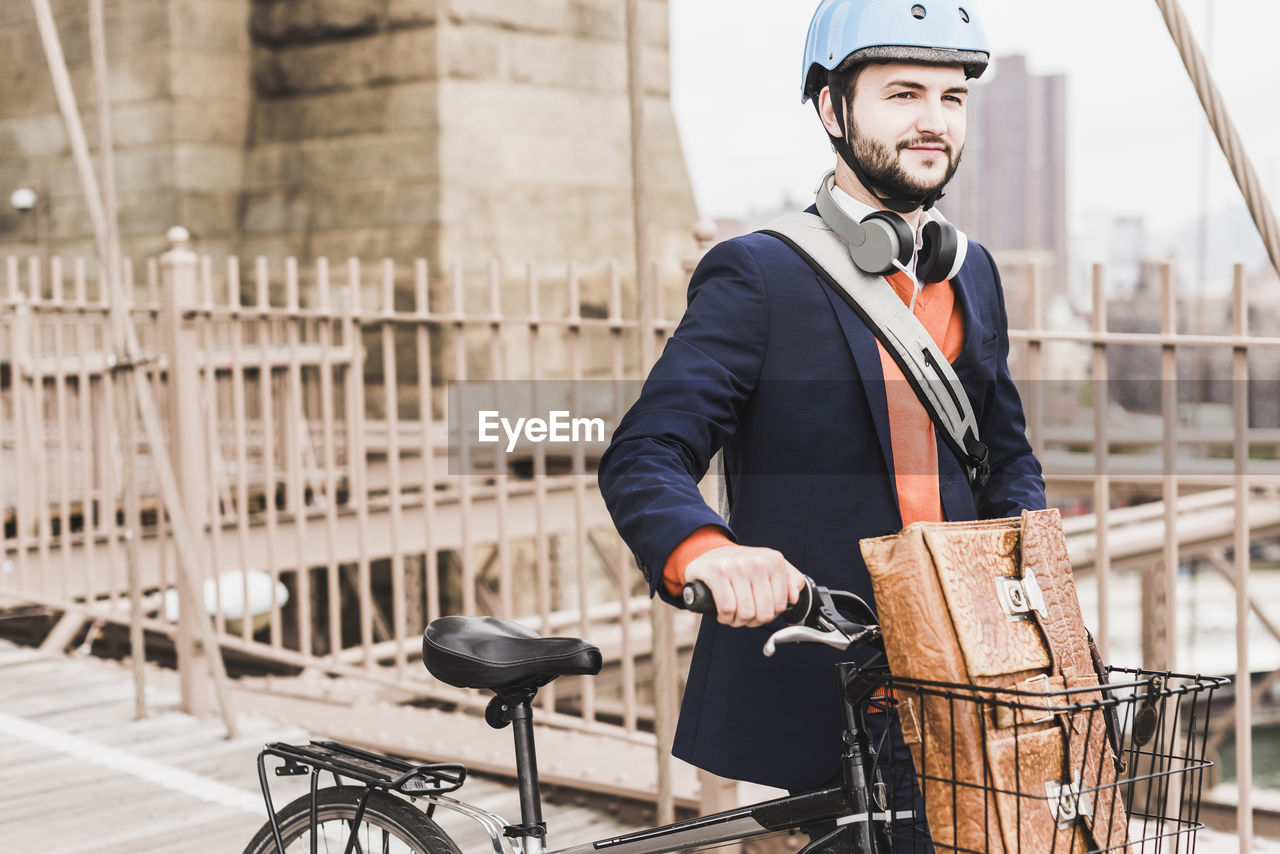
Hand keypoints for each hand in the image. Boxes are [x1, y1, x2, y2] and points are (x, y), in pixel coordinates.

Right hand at [684, 545, 805, 627]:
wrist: (709, 552)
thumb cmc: (741, 564)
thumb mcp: (770, 566)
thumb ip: (790, 580)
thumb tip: (794, 598)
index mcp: (773, 561)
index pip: (780, 605)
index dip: (768, 615)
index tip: (759, 609)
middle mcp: (757, 561)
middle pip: (763, 612)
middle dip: (753, 621)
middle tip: (745, 615)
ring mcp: (736, 566)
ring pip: (746, 613)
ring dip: (737, 621)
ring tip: (733, 614)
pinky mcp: (717, 572)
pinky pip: (727, 608)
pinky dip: (725, 617)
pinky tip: (723, 612)